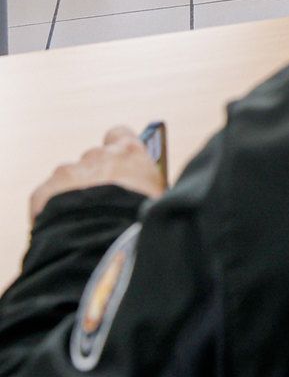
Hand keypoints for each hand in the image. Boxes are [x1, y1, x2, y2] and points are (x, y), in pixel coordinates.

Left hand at [30, 127, 165, 221]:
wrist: (104, 241)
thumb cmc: (139, 219)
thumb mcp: (156, 196)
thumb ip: (144, 184)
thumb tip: (142, 189)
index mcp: (129, 152)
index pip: (121, 134)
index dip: (119, 147)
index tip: (122, 162)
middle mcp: (97, 156)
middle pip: (93, 161)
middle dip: (96, 177)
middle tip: (103, 203)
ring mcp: (67, 172)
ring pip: (68, 180)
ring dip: (74, 194)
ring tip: (84, 220)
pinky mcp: (44, 192)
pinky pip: (48, 199)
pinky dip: (54, 210)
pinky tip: (66, 227)